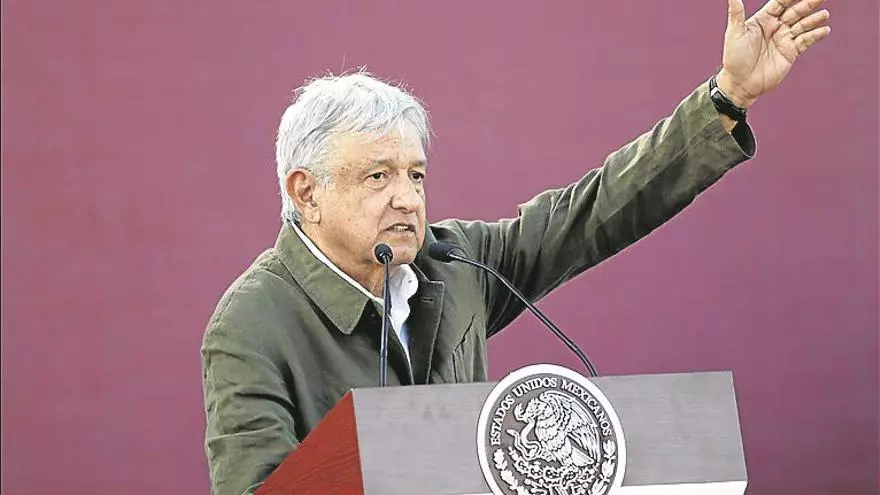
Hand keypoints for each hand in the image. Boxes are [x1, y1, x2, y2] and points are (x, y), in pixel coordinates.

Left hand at [716, 0, 830, 108]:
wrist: (741, 84)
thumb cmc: (734, 58)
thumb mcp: (735, 34)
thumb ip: (736, 13)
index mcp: (763, 20)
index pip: (780, 3)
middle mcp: (775, 27)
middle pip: (795, 11)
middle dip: (808, 4)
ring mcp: (784, 40)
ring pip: (803, 25)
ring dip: (814, 19)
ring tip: (824, 14)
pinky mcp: (791, 53)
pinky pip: (806, 41)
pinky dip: (815, 35)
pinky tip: (824, 30)